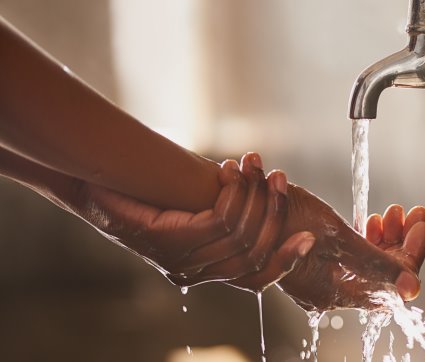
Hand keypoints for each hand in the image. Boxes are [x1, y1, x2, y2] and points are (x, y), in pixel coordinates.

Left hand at [66, 153, 315, 290]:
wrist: (96, 190)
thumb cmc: (142, 199)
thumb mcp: (190, 209)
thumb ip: (223, 214)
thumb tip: (260, 197)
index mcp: (204, 269)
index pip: (255, 279)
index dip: (285, 261)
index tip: (309, 238)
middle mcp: (196, 271)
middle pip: (255, 253)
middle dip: (274, 212)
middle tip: (280, 178)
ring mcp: (182, 260)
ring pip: (241, 234)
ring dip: (254, 194)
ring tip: (253, 164)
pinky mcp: (172, 241)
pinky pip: (220, 221)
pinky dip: (233, 193)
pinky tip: (230, 172)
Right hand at [276, 186, 424, 310]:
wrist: (237, 208)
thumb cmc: (281, 220)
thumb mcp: (337, 239)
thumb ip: (377, 263)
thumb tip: (413, 289)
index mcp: (335, 292)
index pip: (391, 281)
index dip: (411, 252)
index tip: (420, 223)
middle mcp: (329, 291)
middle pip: (380, 272)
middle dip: (400, 240)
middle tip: (412, 213)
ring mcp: (322, 277)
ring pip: (367, 262)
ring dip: (384, 236)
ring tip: (391, 213)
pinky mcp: (315, 263)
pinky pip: (350, 257)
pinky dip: (364, 238)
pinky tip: (371, 220)